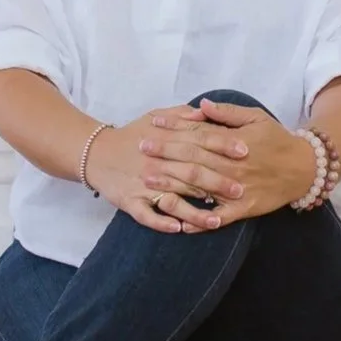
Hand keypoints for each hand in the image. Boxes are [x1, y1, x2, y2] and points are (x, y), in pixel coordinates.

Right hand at [84, 103, 244, 233]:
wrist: (95, 152)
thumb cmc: (133, 134)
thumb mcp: (156, 116)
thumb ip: (183, 115)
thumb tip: (207, 111)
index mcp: (165, 139)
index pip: (198, 141)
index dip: (222, 145)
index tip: (245, 152)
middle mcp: (156, 162)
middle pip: (190, 171)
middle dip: (217, 181)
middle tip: (240, 189)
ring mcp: (142, 183)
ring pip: (172, 198)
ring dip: (194, 210)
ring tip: (216, 219)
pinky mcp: (130, 201)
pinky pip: (147, 215)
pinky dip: (162, 222)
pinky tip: (180, 229)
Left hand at [149, 98, 317, 232]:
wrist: (304, 168)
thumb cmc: (277, 139)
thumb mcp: (256, 117)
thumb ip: (228, 113)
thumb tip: (202, 104)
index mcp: (233, 142)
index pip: (198, 133)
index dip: (174, 128)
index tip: (153, 123)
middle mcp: (232, 165)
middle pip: (193, 158)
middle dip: (166, 153)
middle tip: (142, 149)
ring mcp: (237, 189)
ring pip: (200, 187)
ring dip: (172, 184)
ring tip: (148, 181)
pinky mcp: (244, 209)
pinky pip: (219, 218)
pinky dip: (199, 222)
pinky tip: (179, 224)